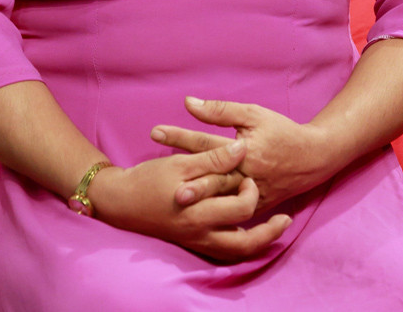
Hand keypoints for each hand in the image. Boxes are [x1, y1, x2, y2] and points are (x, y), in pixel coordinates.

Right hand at [88, 139, 291, 261]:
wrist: (119, 202)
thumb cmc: (149, 179)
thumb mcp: (181, 164)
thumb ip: (213, 159)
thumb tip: (241, 148)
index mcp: (200, 212)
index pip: (242, 206)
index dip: (251, 188)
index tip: (251, 173)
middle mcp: (201, 234)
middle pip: (247, 242)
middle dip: (268, 231)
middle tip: (282, 216)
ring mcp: (196, 243)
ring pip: (237, 253)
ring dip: (259, 243)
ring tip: (277, 228)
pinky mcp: (191, 244)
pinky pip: (223, 253)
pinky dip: (239, 245)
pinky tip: (247, 231)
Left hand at [152, 96, 329, 211]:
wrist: (313, 158)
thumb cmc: (281, 131)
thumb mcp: (253, 114)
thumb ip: (220, 110)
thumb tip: (188, 103)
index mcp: (243, 150)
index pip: (205, 141)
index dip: (180, 136)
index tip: (155, 131)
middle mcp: (245, 175)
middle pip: (208, 174)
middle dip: (181, 173)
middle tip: (154, 173)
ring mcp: (251, 195)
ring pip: (218, 197)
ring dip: (196, 194)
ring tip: (171, 196)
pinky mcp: (257, 207)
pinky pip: (233, 213)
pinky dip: (215, 212)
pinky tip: (195, 213)